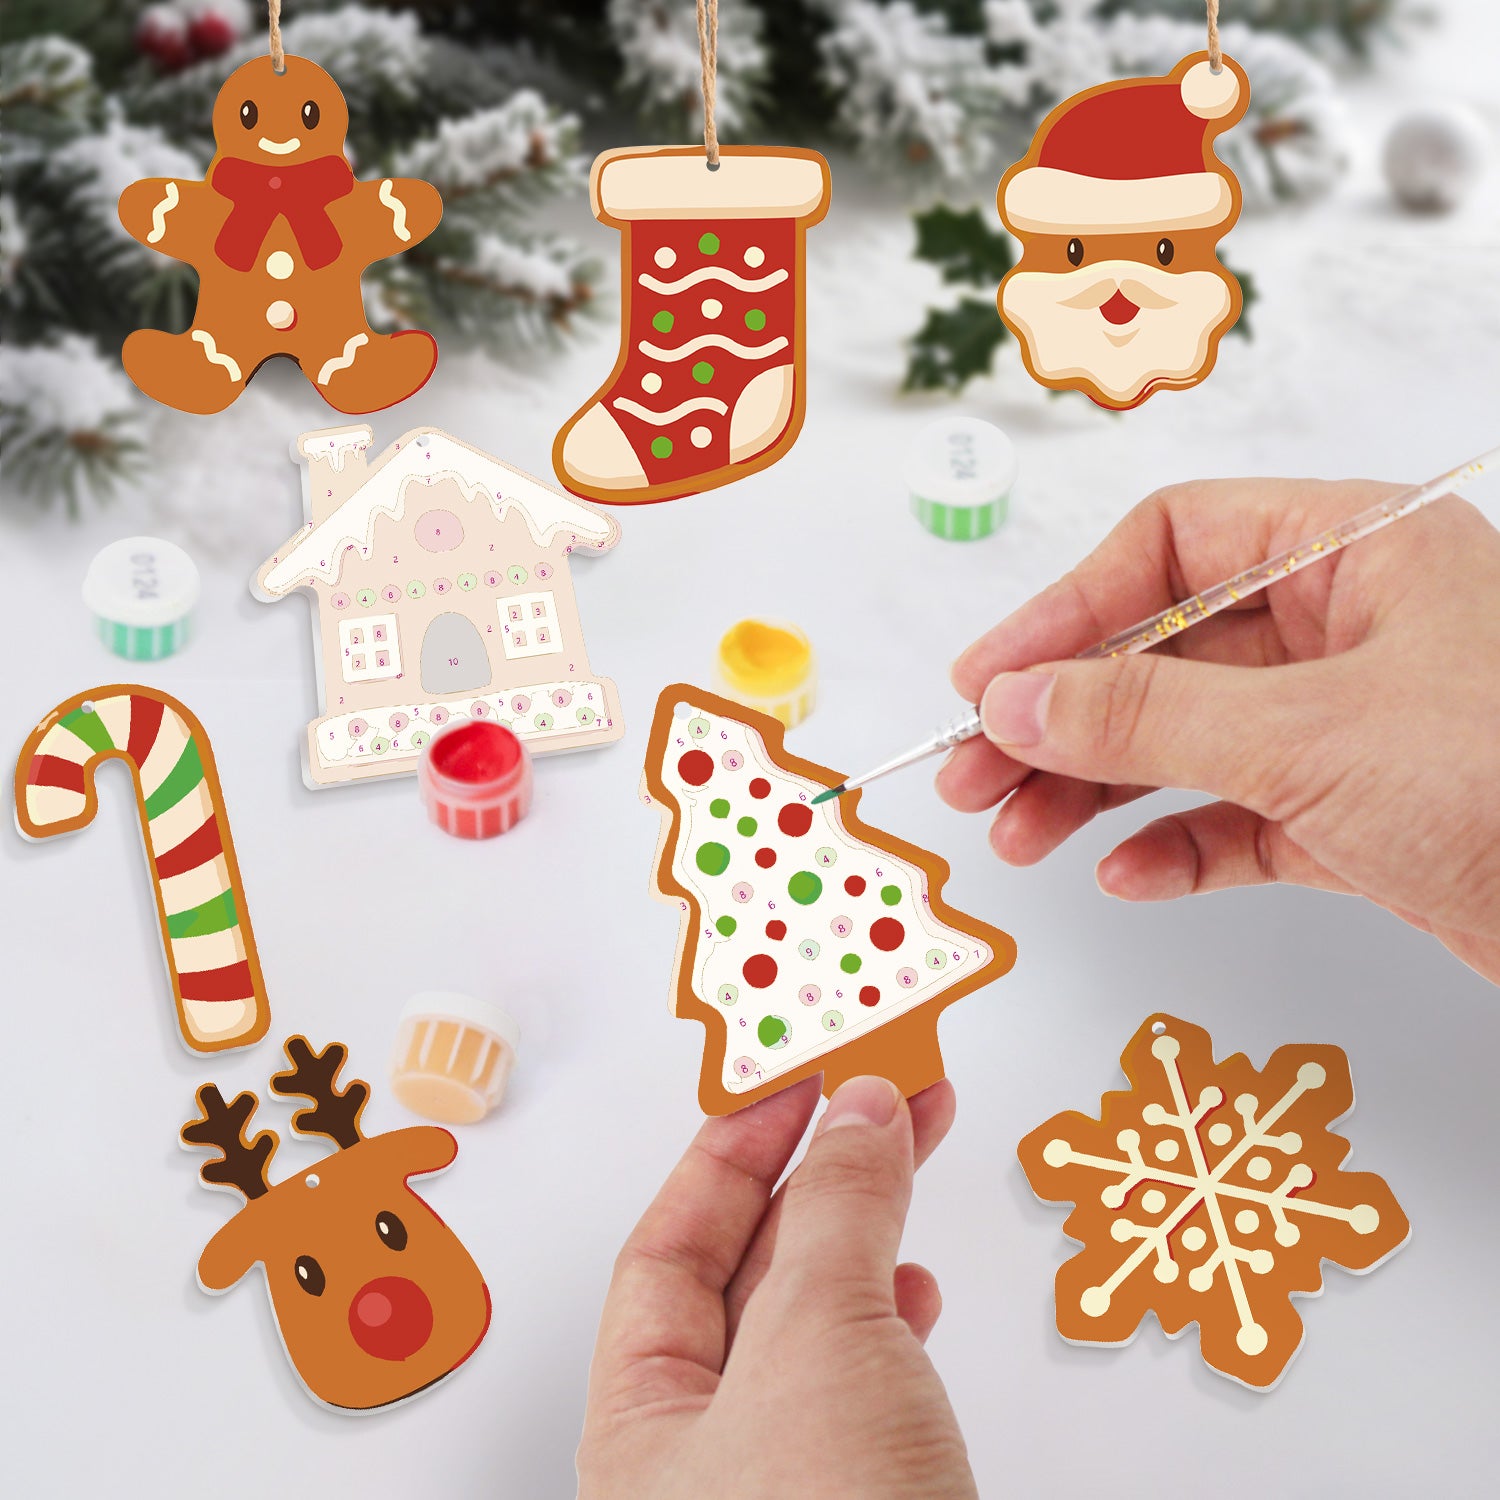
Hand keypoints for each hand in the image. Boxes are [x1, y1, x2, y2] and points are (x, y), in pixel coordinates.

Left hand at [576, 1076, 976, 1499]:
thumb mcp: (818, 1338)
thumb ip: (838, 1212)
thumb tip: (858, 1114)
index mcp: (641, 1424)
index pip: (667, 1248)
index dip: (731, 1151)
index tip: (792, 1084)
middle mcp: (703, 1456)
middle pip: (750, 1271)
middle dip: (819, 1172)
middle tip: (869, 1093)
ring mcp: (785, 1479)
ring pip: (816, 1319)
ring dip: (867, 1228)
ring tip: (909, 1145)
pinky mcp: (861, 1495)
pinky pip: (865, 1375)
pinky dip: (895, 1314)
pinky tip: (916, 1286)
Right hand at [937, 480, 1499, 983]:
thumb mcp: (1308, 736)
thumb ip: (1144, 715)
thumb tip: (1012, 701)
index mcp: (1358, 550)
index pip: (1170, 546)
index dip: (1065, 609)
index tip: (990, 680)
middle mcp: (1353, 626)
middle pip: (1163, 651)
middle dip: (1062, 718)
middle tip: (976, 776)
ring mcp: (1356, 722)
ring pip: (1189, 739)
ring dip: (1097, 788)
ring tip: (1019, 837)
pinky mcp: (1364, 813)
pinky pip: (1241, 815)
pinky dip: (1178, 844)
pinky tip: (1127, 875)